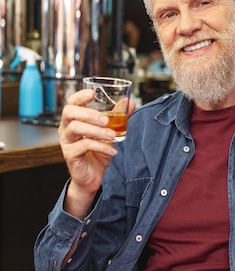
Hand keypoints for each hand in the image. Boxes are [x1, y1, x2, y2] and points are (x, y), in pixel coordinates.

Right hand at [59, 89, 134, 217]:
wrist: (93, 177)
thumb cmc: (98, 152)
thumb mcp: (110, 132)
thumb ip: (118, 117)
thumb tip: (130, 102)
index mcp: (74, 120)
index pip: (72, 103)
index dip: (80, 96)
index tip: (93, 93)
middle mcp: (66, 129)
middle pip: (69, 112)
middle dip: (89, 113)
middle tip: (106, 120)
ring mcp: (66, 142)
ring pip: (75, 128)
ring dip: (96, 130)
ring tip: (112, 135)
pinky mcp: (70, 155)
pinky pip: (83, 146)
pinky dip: (100, 146)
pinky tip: (112, 151)